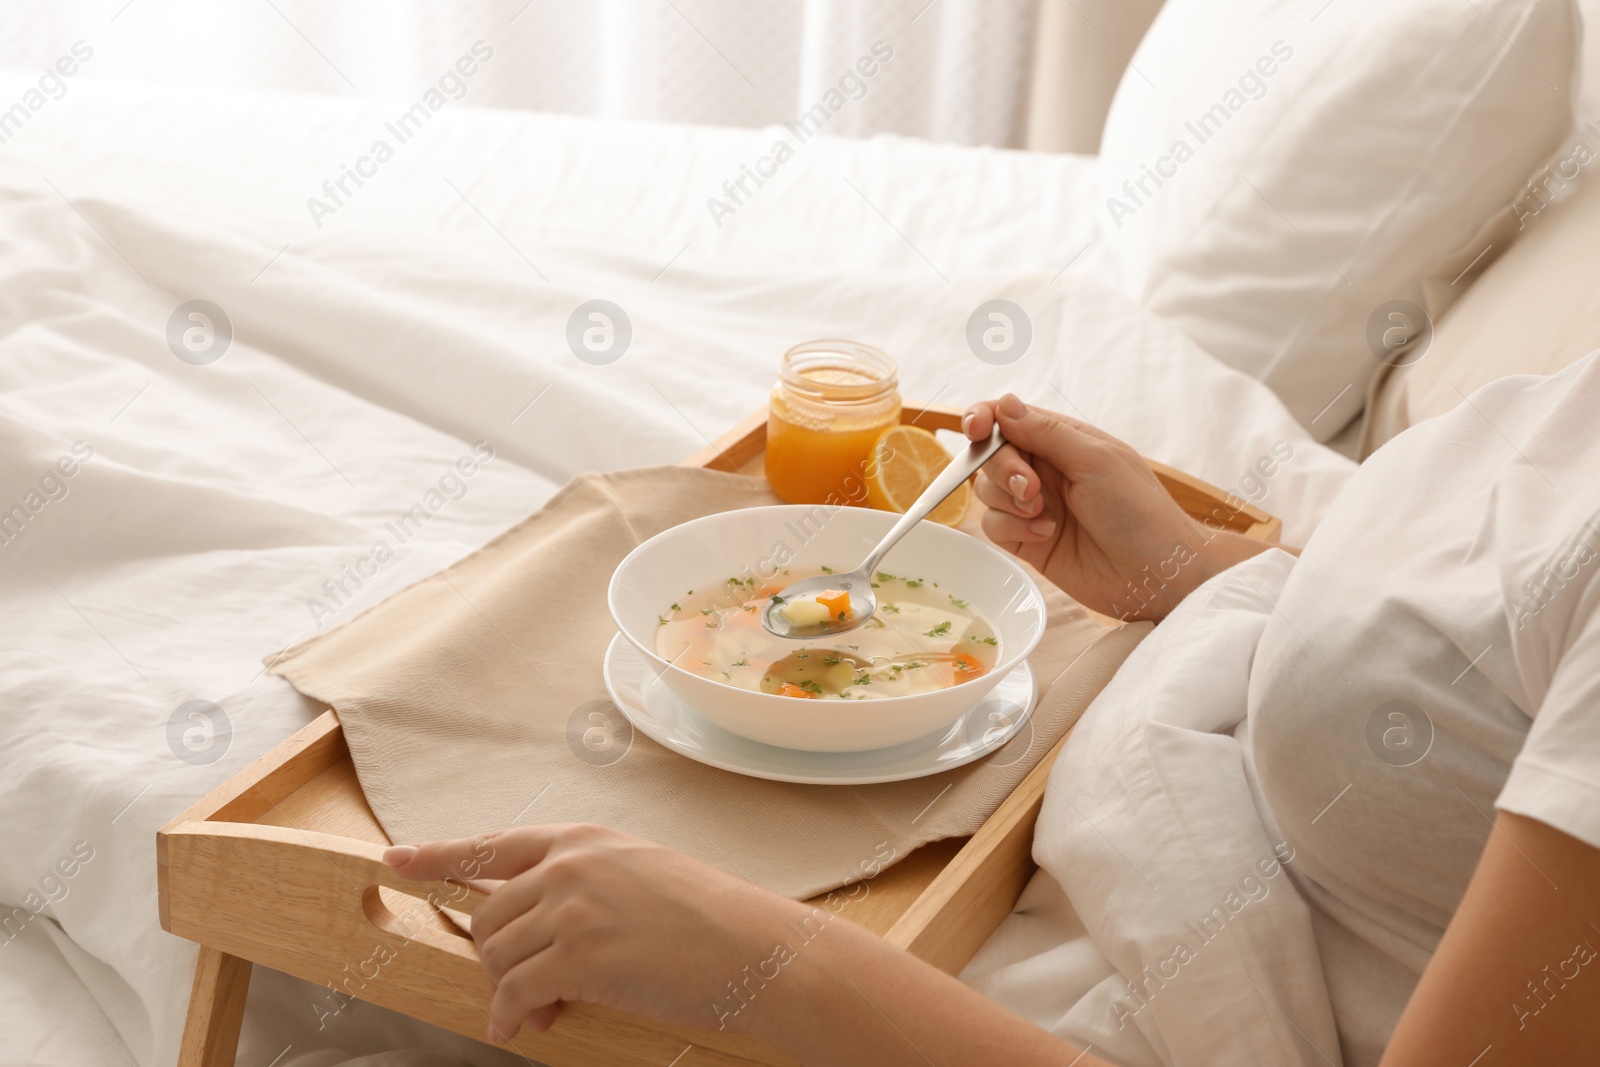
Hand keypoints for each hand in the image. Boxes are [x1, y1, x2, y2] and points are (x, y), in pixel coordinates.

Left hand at [385, 824, 805, 1041]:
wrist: (754, 949)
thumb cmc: (710, 918)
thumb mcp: (640, 875)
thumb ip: (583, 885)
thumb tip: (537, 931)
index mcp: (584, 839)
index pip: (493, 845)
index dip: (437, 855)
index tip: (395, 859)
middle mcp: (570, 865)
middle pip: (487, 915)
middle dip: (495, 958)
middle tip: (526, 991)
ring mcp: (572, 907)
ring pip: (495, 954)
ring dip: (506, 990)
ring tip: (540, 1010)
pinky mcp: (579, 955)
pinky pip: (515, 990)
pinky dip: (511, 1015)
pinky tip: (526, 1026)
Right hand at [963, 395, 1266, 619]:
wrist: (1155, 574)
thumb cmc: (1139, 510)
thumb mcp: (1095, 459)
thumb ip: (1045, 432)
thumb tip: (1003, 404)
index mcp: (1062, 440)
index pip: (1007, 418)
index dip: (983, 419)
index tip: (975, 429)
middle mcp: (1044, 469)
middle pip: (990, 455)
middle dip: (1003, 469)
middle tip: (1032, 489)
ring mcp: (1034, 505)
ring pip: (987, 491)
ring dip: (1009, 501)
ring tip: (1044, 514)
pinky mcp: (1027, 540)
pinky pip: (994, 526)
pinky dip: (1013, 529)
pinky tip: (1046, 535)